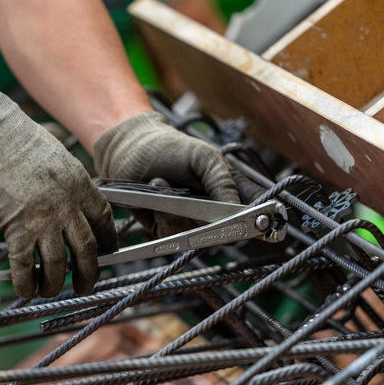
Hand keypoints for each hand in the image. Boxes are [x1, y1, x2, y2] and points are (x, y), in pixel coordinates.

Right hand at [0, 78, 115, 297]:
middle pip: (87, 249)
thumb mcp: (57, 158)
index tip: (107, 252)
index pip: (104, 220)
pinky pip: (25, 265)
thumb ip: (67, 184)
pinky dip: (25, 282)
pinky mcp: (16, 227)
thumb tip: (69, 206)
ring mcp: (43, 218)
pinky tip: (24, 291)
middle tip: (86, 286)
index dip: (108, 241)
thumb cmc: (17, 140)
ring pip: (58, 264)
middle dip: (89, 273)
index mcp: (81, 184)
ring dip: (55, 284)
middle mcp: (67, 205)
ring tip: (51, 291)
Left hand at [94, 112, 239, 236]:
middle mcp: (215, 213)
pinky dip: (160, 214)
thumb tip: (238, 209)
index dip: (252, 220)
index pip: (252, 213)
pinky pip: (171, 235)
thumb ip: (222, 182)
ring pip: (194, 236)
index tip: (236, 217)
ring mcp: (191, 225)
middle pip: (224, 233)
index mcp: (232, 191)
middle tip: (188, 194)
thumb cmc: (171, 148)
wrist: (131, 152)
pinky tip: (153, 194)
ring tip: (161, 182)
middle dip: (203, 215)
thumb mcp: (203, 158)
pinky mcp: (167, 232)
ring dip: (175, 209)